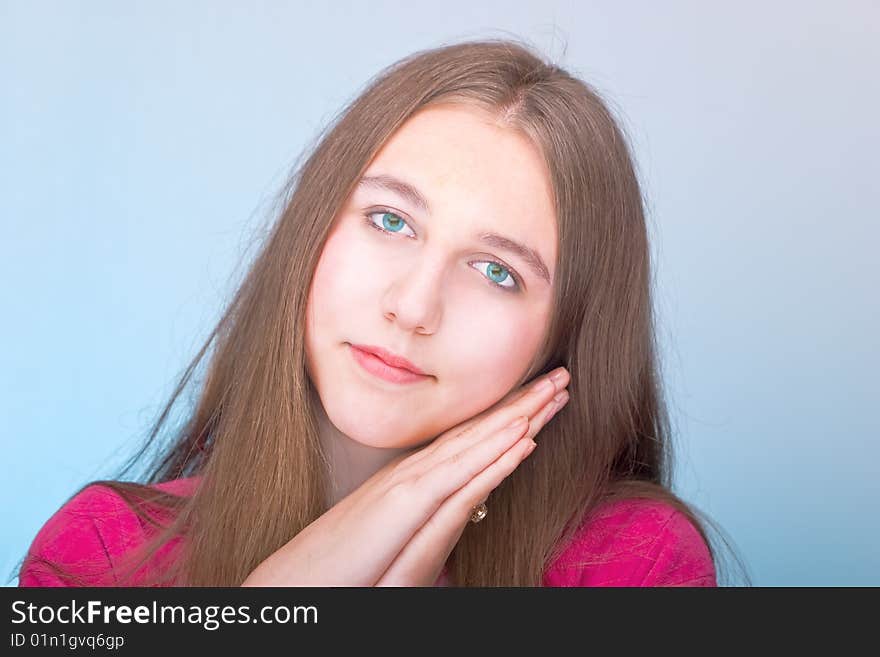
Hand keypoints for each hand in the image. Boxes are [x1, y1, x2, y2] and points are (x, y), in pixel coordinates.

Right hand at [240, 366, 569, 586]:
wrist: (301, 577)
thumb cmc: (346, 561)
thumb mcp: (396, 534)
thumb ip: (426, 518)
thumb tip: (455, 508)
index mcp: (416, 478)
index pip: (471, 440)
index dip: (509, 416)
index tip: (541, 399)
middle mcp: (417, 471)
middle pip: (481, 430)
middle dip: (524, 402)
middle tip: (562, 377)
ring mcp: (411, 483)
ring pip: (477, 442)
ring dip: (521, 415)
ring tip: (557, 392)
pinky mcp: (405, 503)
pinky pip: (460, 475)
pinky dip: (493, 453)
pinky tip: (525, 438)